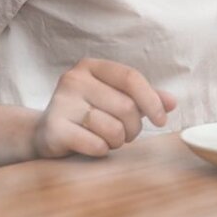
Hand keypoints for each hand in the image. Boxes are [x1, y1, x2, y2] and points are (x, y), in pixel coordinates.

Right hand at [34, 58, 176, 159]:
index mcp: (90, 66)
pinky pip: (96, 144)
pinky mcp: (54, 129)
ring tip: (107, 139)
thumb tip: (172, 102)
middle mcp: (74, 79)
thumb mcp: (114, 98)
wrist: (44, 132)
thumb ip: (143, 98)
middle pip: (126, 106)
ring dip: (118, 141)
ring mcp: (61, 103)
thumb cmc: (86, 113)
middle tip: (126, 134)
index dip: (151, 100)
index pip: (131, 77)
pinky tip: (92, 146)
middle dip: (134, 128)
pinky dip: (101, 150)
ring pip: (112, 128)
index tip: (161, 120)